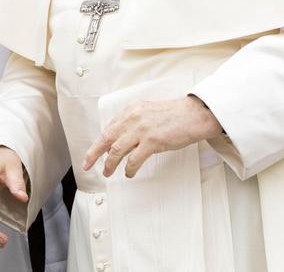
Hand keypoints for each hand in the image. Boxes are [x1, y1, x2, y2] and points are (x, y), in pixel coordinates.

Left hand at [83, 96, 222, 178]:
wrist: (194, 114)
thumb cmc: (174, 115)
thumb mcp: (148, 112)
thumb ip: (133, 122)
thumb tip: (118, 139)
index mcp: (130, 110)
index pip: (108, 128)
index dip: (98, 143)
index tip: (92, 154)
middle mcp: (133, 117)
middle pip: (106, 138)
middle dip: (94, 154)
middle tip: (88, 165)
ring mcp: (142, 129)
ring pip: (116, 150)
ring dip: (110, 164)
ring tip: (109, 172)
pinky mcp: (153, 141)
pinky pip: (134, 159)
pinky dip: (129, 169)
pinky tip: (129, 173)